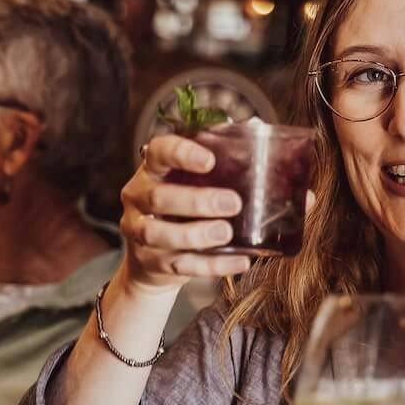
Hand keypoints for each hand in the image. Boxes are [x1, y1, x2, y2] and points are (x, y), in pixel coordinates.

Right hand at [118, 133, 252, 291]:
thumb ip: (226, 164)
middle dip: (196, 201)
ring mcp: (140, 232)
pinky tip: (240, 262)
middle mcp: (139, 198)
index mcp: (152, 170)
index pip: (158, 152)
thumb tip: (266, 139)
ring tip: (226, 233)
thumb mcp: (196, 183)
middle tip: (233, 203)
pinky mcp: (150, 263)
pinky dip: (212, 265)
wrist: (152, 260)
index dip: (181, 153)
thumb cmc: (184, 210)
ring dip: (196, 234)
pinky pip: (180, 265)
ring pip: (160, 234)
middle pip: (158, 197)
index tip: (209, 160)